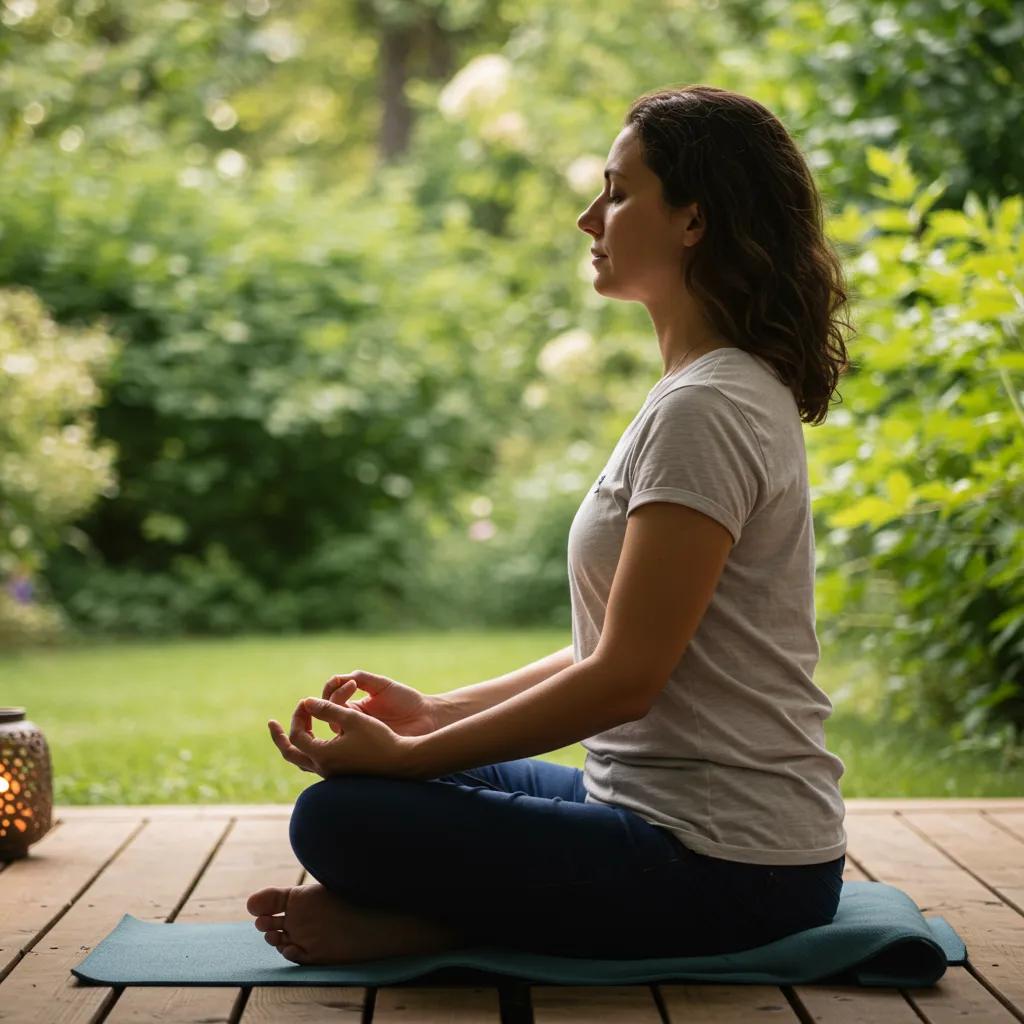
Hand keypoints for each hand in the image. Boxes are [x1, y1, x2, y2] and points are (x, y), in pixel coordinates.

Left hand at [268, 693, 419, 779]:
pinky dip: (309, 749)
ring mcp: (332, 774)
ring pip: (302, 760)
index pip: (297, 734)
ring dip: (294, 744)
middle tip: (271, 724)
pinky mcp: (341, 774)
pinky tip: (316, 740)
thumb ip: (327, 709)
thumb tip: (305, 702)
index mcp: (322, 755)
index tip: (306, 701)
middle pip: (290, 753)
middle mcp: (323, 768)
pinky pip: (315, 763)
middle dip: (280, 737)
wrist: (402, 763)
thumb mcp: (352, 719)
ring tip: (291, 731)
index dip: (298, 715)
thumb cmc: (379, 739)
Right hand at [321, 669, 441, 736]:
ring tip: (350, 709)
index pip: (331, 697)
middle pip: (327, 713)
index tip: (351, 683)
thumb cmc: (406, 700)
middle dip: (327, 703)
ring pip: (335, 729)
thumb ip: (360, 678)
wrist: (426, 718)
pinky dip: (346, 735)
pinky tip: (357, 725)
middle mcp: (352, 722)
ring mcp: (357, 737)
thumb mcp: (381, 685)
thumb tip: (335, 679)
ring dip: (336, 717)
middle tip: (347, 690)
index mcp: (354, 706)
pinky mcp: (364, 750)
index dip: (333, 688)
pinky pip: (347, 745)